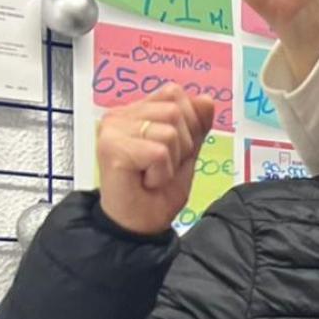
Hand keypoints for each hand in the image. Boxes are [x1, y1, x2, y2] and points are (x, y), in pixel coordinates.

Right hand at [95, 86, 217, 235]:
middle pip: (175, 110)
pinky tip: (147, 181)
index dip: (189, 122)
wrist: (139, 225)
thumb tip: (206, 100)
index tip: (174, 150)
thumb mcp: (186, 153)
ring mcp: (112, 130)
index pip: (174, 93)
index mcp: (135, 112)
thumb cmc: (156, 193)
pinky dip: (162, 172)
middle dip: (182, 145)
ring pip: (169, 130)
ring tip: (153, 174)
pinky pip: (159, 152)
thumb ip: (196, 126)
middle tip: (162, 167)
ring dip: (172, 160)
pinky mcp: (112, 147)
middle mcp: (119, 116)